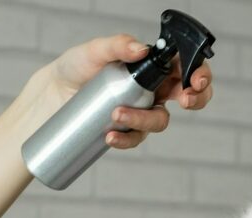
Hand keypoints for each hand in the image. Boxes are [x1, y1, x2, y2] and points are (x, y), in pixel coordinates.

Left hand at [23, 33, 213, 150]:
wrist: (52, 95)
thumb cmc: (75, 67)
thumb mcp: (94, 51)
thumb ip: (117, 45)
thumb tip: (141, 49)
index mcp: (153, 65)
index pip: (186, 67)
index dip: (200, 74)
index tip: (195, 81)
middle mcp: (153, 88)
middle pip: (190, 95)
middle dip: (196, 99)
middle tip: (185, 100)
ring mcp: (142, 111)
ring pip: (160, 120)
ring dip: (144, 119)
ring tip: (117, 114)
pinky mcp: (127, 129)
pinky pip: (136, 138)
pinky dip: (126, 138)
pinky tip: (111, 135)